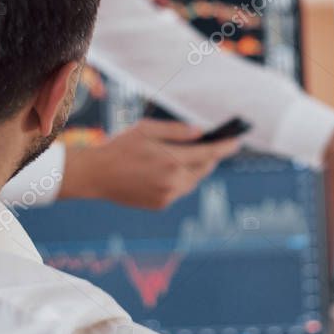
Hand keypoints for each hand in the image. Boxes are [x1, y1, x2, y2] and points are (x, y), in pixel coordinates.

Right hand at [61, 119, 240, 209]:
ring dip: (196, 170)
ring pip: (193, 182)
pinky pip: (179, 191)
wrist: (95, 175)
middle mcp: (173, 182)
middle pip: (204, 169)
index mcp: (171, 161)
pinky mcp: (160, 204)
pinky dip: (181, 180)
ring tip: (195, 156)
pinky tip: (173, 170)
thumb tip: (200, 132)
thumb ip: (176, 131)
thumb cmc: (120, 147)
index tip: (237, 141)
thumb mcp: (147, 129)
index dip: (225, 147)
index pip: (208, 153)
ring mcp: (167, 196)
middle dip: (210, 157)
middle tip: (214, 146)